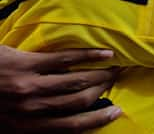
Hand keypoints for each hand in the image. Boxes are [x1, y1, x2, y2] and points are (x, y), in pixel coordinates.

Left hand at [0, 45, 120, 132]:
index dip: (97, 120)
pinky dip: (89, 56)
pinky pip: (66, 59)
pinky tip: (104, 53)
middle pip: (77, 102)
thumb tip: (55, 122)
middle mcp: (30, 109)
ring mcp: (29, 85)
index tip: (116, 112)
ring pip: (75, 81)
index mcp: (23, 127)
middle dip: (101, 92)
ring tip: (113, 68)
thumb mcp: (2, 123)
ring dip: (99, 74)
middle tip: (116, 82)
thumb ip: (25, 124)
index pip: (69, 127)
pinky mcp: (26, 64)